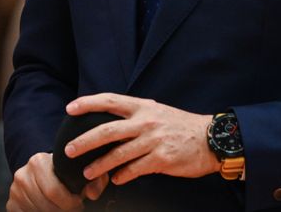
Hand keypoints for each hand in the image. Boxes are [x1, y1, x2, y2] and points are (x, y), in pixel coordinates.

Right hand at [8, 152, 105, 211]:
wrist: (45, 172)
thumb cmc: (66, 172)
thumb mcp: (81, 171)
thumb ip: (94, 180)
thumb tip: (92, 194)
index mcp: (38, 162)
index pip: (53, 191)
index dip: (70, 203)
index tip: (79, 204)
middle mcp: (22, 175)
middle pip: (46, 206)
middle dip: (63, 211)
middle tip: (73, 209)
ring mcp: (15, 190)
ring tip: (63, 209)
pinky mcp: (11, 203)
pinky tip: (50, 210)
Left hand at [63, 94, 218, 185]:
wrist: (211, 138)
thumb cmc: (180, 126)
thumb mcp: (157, 112)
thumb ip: (134, 117)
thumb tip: (109, 127)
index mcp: (143, 106)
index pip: (109, 100)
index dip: (87, 103)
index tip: (70, 108)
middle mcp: (146, 121)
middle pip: (107, 131)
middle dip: (84, 142)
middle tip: (69, 150)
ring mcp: (153, 140)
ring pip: (118, 154)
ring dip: (99, 166)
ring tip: (88, 173)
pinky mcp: (161, 159)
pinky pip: (134, 170)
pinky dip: (121, 176)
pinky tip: (116, 179)